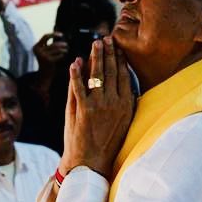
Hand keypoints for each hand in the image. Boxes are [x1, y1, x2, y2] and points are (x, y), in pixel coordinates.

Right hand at [33, 32, 68, 80]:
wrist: (44, 73)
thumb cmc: (46, 60)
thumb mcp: (44, 51)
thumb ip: (48, 43)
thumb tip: (58, 34)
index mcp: (36, 47)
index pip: (45, 36)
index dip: (54, 34)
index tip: (61, 35)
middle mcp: (38, 50)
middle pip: (53, 44)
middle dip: (61, 44)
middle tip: (66, 45)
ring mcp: (43, 56)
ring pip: (57, 49)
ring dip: (63, 49)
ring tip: (66, 50)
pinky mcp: (48, 61)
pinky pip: (58, 55)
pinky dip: (62, 55)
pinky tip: (63, 56)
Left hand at [61, 36, 134, 180]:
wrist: (92, 163)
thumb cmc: (107, 143)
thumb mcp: (122, 122)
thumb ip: (122, 101)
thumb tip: (123, 83)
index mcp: (126, 105)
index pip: (123, 76)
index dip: (120, 59)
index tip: (118, 47)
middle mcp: (115, 103)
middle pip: (111, 72)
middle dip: (108, 53)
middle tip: (106, 39)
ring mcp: (99, 106)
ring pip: (97, 75)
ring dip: (96, 57)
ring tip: (95, 44)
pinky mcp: (84, 110)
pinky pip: (79, 87)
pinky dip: (76, 74)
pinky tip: (75, 62)